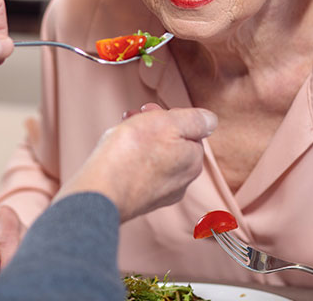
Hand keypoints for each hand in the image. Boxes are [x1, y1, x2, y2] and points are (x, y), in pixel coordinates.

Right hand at [57, 103, 216, 221]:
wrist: (102, 190)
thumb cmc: (131, 154)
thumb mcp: (167, 122)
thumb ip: (194, 120)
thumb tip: (211, 121)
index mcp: (193, 161)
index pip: (189, 131)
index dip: (168, 116)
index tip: (149, 111)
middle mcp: (182, 181)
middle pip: (172, 144)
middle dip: (153, 127)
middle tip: (132, 118)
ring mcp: (161, 194)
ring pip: (155, 157)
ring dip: (140, 141)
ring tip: (120, 133)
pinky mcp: (141, 201)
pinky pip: (141, 172)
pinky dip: (131, 160)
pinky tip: (117, 155)